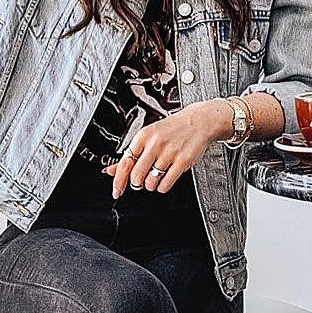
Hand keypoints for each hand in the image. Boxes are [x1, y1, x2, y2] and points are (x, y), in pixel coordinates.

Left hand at [105, 101, 231, 196]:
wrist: (199, 121)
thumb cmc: (173, 129)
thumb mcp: (148, 136)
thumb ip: (130, 154)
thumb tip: (112, 170)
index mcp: (143, 137)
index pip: (125, 163)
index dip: (118, 181)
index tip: (117, 191)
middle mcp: (155, 144)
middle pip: (136, 176)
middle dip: (136, 184)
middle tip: (141, 182)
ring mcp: (169, 153)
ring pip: (150, 182)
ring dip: (151, 186)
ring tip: (156, 177)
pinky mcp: (182, 161)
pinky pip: (166, 184)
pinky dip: (163, 187)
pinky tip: (165, 179)